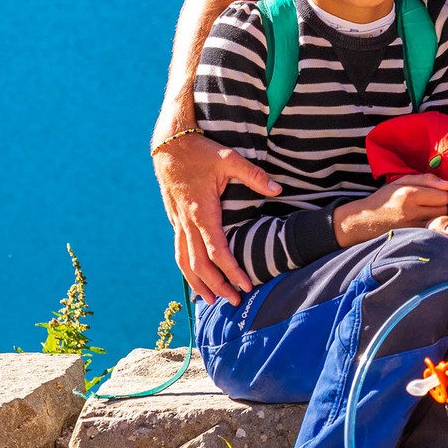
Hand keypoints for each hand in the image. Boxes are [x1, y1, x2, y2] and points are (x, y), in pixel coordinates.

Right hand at [155, 136, 281, 305]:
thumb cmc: (201, 152)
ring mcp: (178, 223)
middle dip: (217, 286)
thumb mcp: (229, 158)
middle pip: (200, 265)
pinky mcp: (175, 221)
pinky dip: (187, 270)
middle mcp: (187, 223)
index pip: (218, 251)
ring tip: (212, 301)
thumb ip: (254, 175)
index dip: (232, 271)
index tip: (246, 285)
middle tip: (234, 301)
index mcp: (202, 212)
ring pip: (185, 263)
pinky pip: (179, 252)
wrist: (170, 146)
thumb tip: (277, 189)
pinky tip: (195, 278)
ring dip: (198, 284)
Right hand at [334, 173, 447, 247]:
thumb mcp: (402, 181)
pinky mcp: (411, 239)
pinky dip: (433, 229)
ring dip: (437, 218)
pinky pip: (433, 233)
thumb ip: (426, 179)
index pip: (444, 195)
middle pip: (444, 209)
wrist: (364, 221)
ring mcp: (411, 228)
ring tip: (425, 215)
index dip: (441, 194)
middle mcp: (411, 212)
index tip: (433, 195)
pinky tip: (424, 225)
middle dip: (440, 206)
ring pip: (440, 222)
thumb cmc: (385, 199)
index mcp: (409, 194)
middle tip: (428, 205)